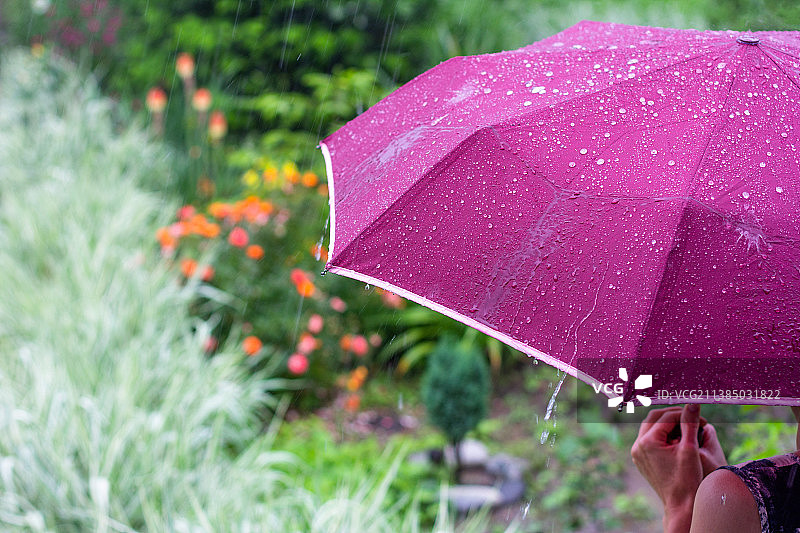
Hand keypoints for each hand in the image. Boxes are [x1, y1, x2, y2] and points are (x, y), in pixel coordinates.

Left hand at [631, 404, 724, 532]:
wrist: (681, 505)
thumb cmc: (687, 480)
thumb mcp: (690, 448)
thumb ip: (690, 423)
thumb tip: (693, 403)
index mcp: (647, 442)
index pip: (666, 417)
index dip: (684, 415)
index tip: (701, 419)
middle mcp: (638, 446)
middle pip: (654, 419)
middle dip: (674, 416)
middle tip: (692, 418)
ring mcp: (637, 453)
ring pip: (651, 428)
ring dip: (668, 425)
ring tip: (687, 428)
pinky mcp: (641, 459)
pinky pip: (649, 440)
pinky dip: (663, 435)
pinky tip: (678, 439)